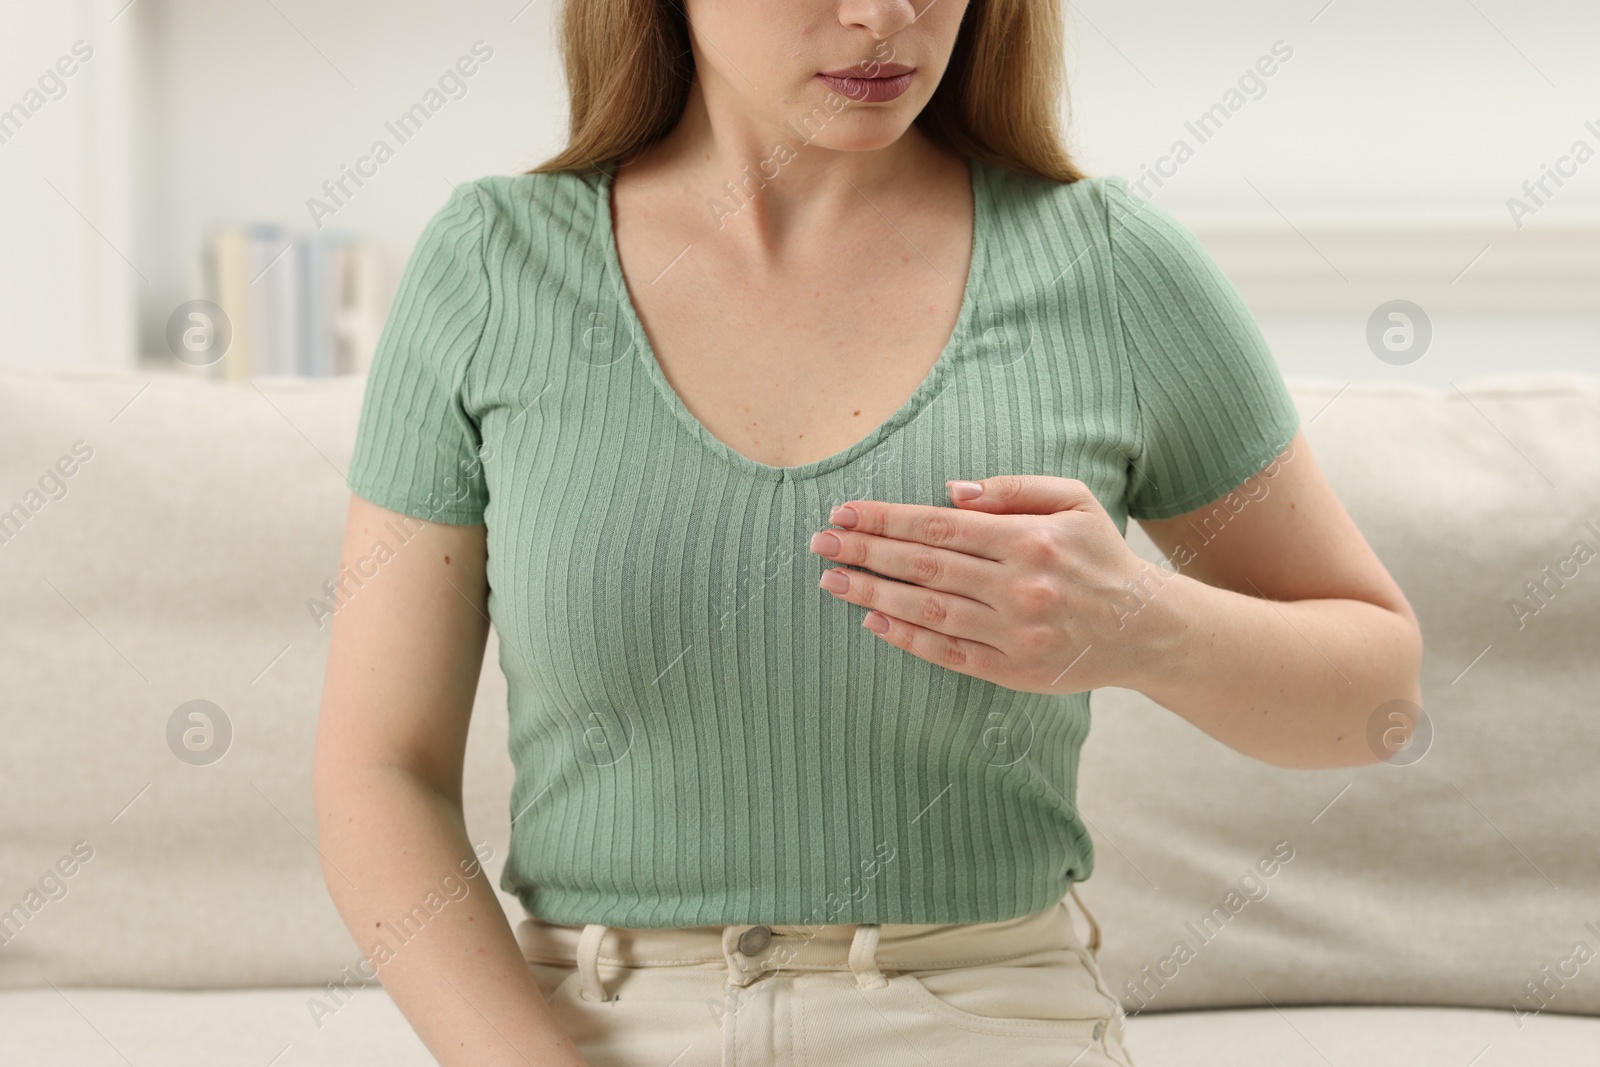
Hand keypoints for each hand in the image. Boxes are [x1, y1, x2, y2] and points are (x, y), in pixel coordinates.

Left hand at [807, 475, 1174, 693]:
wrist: (1145, 627)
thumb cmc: (1100, 555)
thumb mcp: (1073, 500)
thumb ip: (1013, 489)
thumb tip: (949, 492)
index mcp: (1030, 540)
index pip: (939, 526)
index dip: (886, 519)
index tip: (845, 512)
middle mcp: (1019, 587)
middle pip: (925, 567)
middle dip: (866, 552)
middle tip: (820, 543)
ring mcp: (1015, 633)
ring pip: (929, 611)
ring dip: (874, 595)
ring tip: (832, 581)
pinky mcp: (1013, 671)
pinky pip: (948, 653)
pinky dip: (907, 639)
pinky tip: (873, 622)